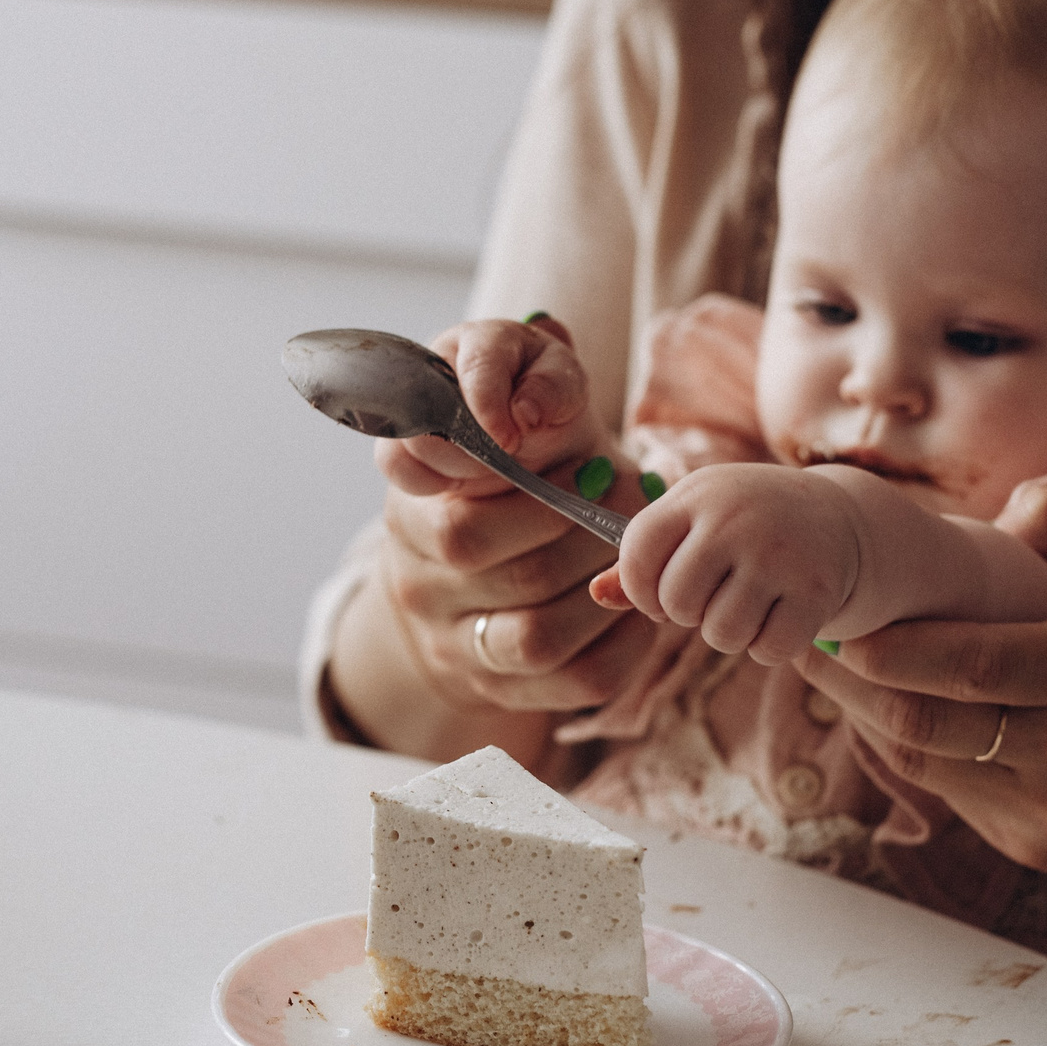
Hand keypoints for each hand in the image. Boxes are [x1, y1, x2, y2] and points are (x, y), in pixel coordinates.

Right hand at [337, 317, 658, 743]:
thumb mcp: (511, 380)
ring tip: (627, 545)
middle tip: (615, 485)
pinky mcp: (498, 685)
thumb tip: (534, 377)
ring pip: (530, 633)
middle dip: (563, 513)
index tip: (524, 428)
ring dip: (599, 584)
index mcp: (406, 473)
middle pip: (472, 544)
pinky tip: (640, 599)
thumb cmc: (522, 445)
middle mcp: (411, 560)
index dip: (468, 442)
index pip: (410, 455)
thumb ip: (516, 360)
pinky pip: (576, 681)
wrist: (497, 542)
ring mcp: (448, 632)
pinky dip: (627, 641)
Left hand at [591, 464, 858, 665]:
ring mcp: (779, 554)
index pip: (638, 555)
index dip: (641, 589)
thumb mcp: (692, 523)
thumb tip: (597, 594)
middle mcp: (736, 518)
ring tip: (745, 605)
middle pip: (678, 603)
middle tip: (712, 598)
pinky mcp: (816, 590)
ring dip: (729, 634)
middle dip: (688, 615)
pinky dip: (769, 647)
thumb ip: (641, 561)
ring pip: (722, 634)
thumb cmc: (742, 526)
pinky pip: (768, 650)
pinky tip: (778, 615)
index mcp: (697, 495)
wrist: (835, 517)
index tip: (662, 591)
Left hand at [796, 488, 1046, 1028]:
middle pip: (927, 724)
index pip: (974, 665)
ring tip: (830, 668)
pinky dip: (915, 751)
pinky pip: (952, 794)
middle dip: (851, 683)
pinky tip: (892, 712)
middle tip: (801, 638)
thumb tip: (1010, 505)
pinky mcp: (1035, 851)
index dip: (894, 650)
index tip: (839, 621)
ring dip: (871, 716)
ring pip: (927, 764)